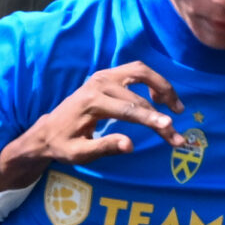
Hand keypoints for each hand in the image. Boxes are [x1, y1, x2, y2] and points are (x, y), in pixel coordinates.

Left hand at [0, 62, 185, 193]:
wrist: (48, 129)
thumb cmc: (63, 144)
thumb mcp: (79, 153)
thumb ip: (104, 148)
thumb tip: (129, 145)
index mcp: (91, 102)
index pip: (128, 110)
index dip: (151, 120)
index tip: (170, 128)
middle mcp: (98, 83)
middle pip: (139, 95)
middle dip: (161, 114)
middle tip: (175, 134)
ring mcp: (103, 75)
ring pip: (142, 72)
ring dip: (163, 87)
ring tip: (176, 107)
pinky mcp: (107, 74)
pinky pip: (136, 71)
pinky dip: (153, 80)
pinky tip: (160, 97)